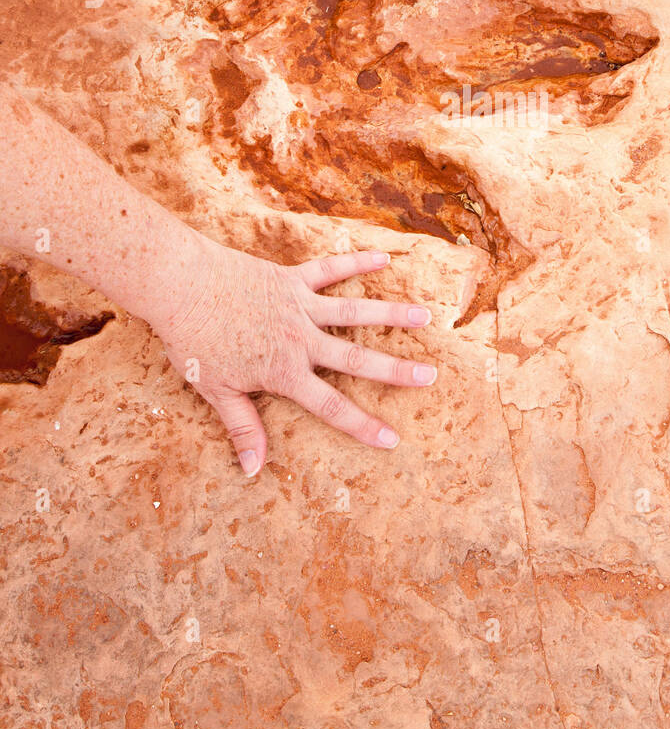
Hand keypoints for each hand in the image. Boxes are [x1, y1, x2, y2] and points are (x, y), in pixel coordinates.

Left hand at [152, 242, 435, 475]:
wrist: (180, 285)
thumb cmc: (194, 340)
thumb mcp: (215, 390)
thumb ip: (242, 427)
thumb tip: (254, 469)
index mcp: (284, 371)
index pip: (330, 406)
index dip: (362, 425)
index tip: (392, 439)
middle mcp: (300, 338)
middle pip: (357, 358)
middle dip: (395, 370)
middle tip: (430, 376)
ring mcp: (299, 306)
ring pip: (355, 311)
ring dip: (391, 314)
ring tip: (425, 316)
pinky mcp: (291, 278)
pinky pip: (330, 269)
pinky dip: (356, 263)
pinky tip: (383, 258)